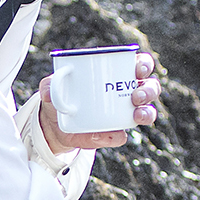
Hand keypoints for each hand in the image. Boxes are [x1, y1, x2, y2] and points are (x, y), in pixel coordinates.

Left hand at [38, 52, 163, 153]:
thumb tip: (49, 92)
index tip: (137, 68)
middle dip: (149, 91)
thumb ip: (49, 84)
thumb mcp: (52, 86)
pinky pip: (121, 136)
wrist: (55, 124)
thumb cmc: (61, 94)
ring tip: (136, 114)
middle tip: (136, 95)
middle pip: (150, 88)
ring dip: (146, 113)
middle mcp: (128, 93)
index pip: (140, 64)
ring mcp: (124, 115)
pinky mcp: (114, 134)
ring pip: (147, 112)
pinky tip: (113, 134)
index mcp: (118, 73)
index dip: (144, 64)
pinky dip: (118, 135)